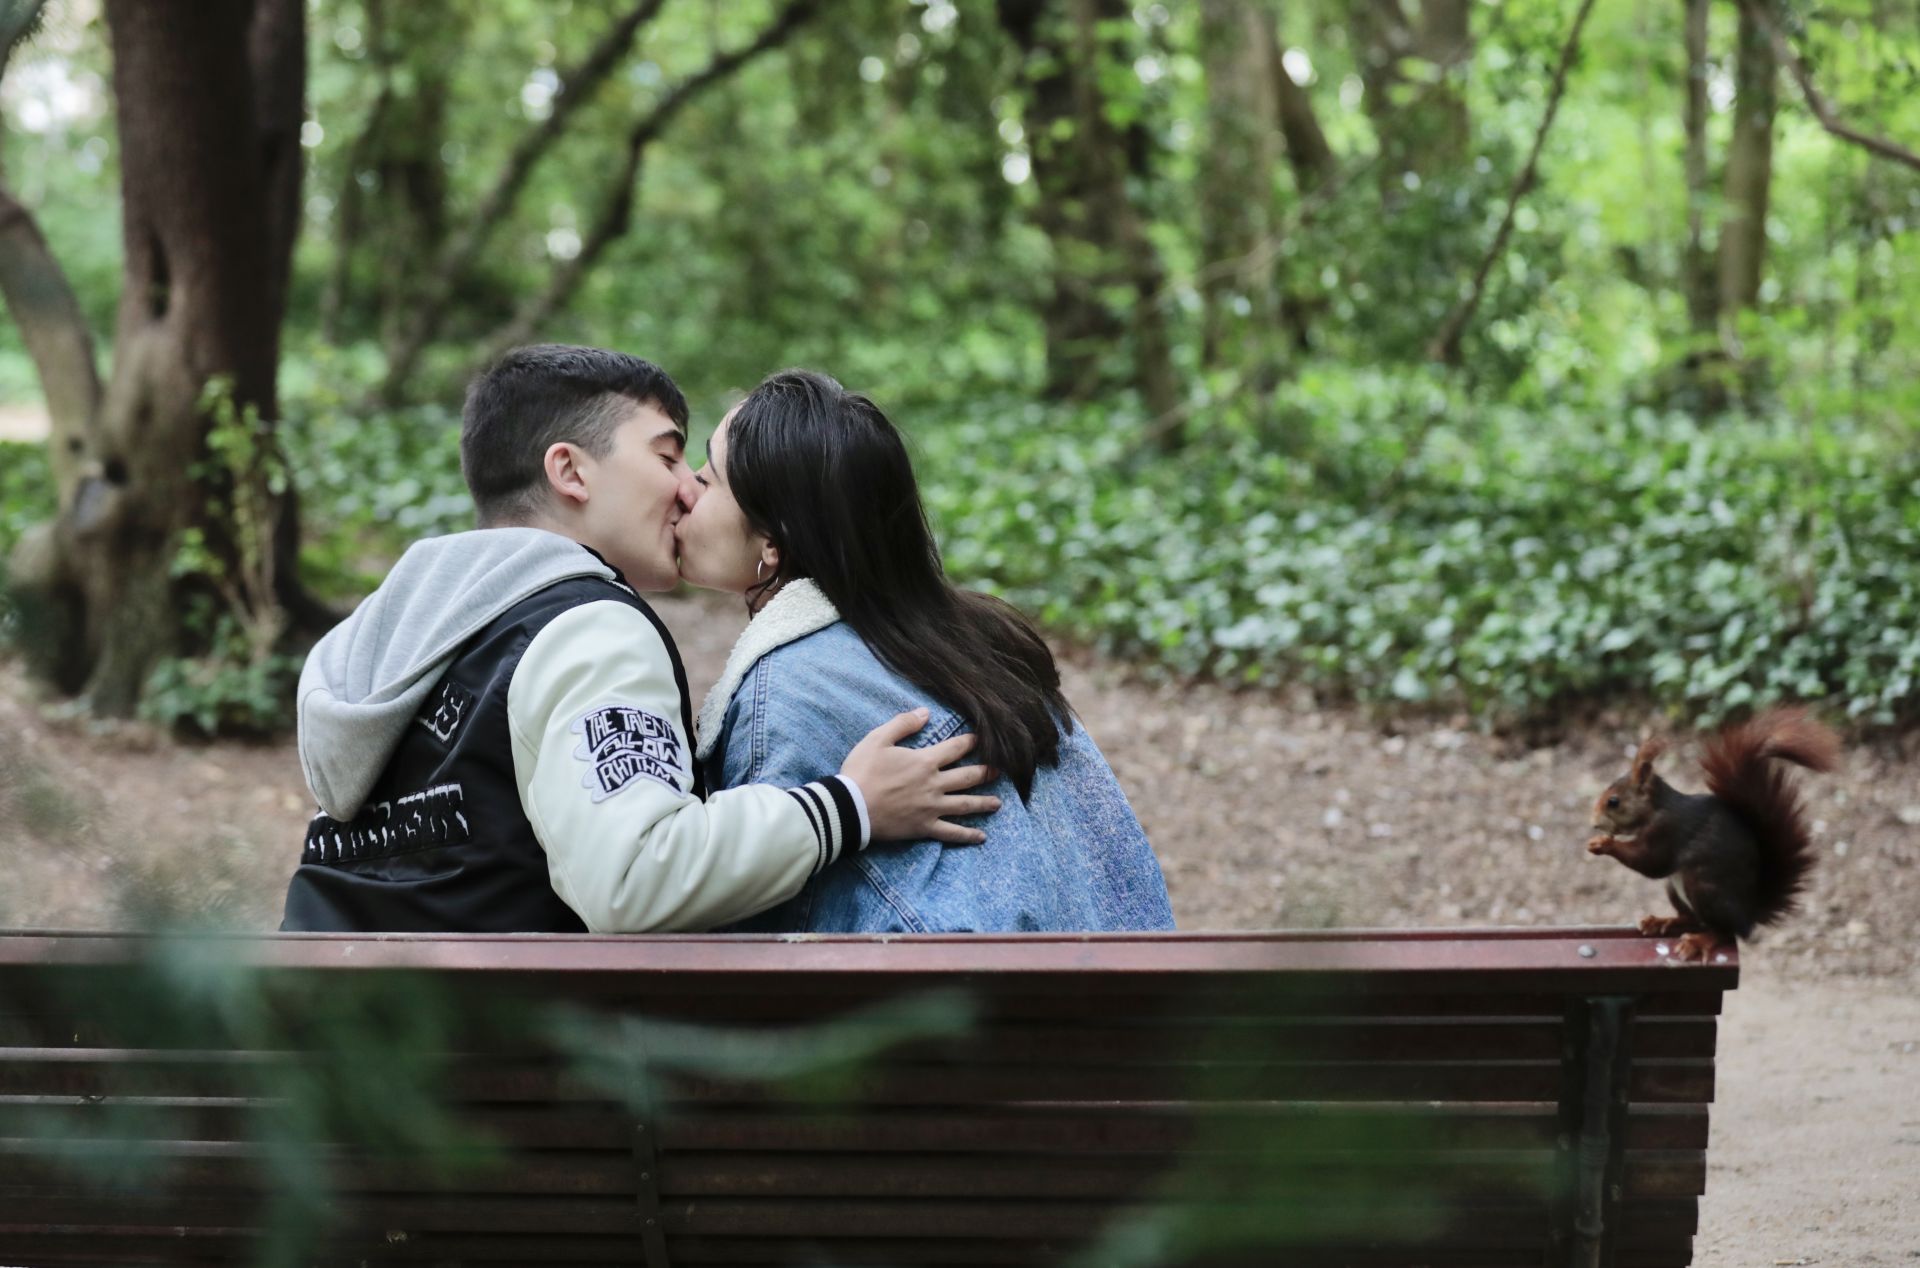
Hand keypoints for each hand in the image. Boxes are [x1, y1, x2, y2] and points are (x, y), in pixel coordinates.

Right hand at [841, 708, 1000, 844]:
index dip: (971, 742)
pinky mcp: (924, 827)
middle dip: (986, 773)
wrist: (851, 806)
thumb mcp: (878, 739)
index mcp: (925, 761)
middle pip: (967, 777)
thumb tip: (925, 712)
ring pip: (965, 805)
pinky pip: (951, 832)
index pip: (956, 748)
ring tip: (998, 804)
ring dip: (984, 803)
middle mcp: (934, 784)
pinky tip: (981, 837)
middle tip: (1000, 771)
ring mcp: (931, 807)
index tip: (983, 739)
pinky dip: (967, 835)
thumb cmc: (862, 771)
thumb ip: (903, 724)